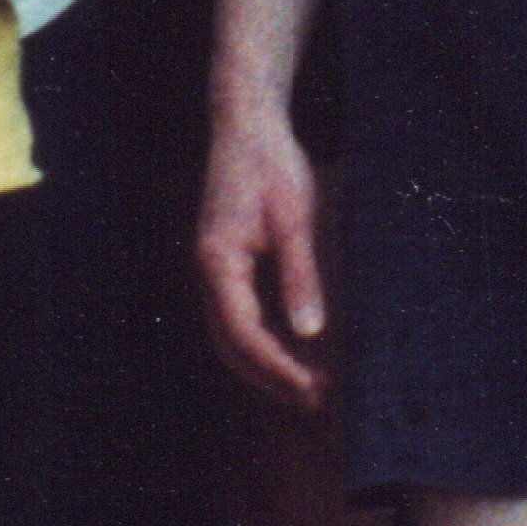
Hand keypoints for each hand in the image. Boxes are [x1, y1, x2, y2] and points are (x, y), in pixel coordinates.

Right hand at [194, 109, 331, 411]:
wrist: (247, 125)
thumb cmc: (272, 164)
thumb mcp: (296, 218)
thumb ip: (300, 275)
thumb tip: (310, 333)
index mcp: (218, 262)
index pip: (243, 335)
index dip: (278, 369)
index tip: (314, 390)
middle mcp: (208, 272)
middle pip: (230, 346)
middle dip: (271, 378)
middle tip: (318, 400)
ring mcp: (213, 270)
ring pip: (231, 336)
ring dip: (266, 366)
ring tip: (310, 387)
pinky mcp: (226, 264)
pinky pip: (238, 317)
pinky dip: (262, 343)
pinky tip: (293, 352)